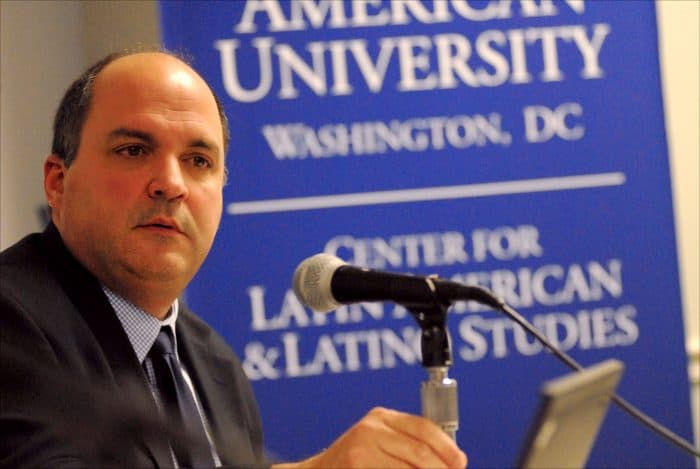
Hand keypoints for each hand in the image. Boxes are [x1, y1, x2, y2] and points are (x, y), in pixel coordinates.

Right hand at [274, 407, 467, 468]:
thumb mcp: (379, 441)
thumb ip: (409, 443)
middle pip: (420, 453)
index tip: (460, 463)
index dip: (447, 448)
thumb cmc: (354, 462)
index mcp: (380, 417)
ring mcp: (361, 452)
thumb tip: (454, 459)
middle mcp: (370, 430)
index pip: (424, 428)